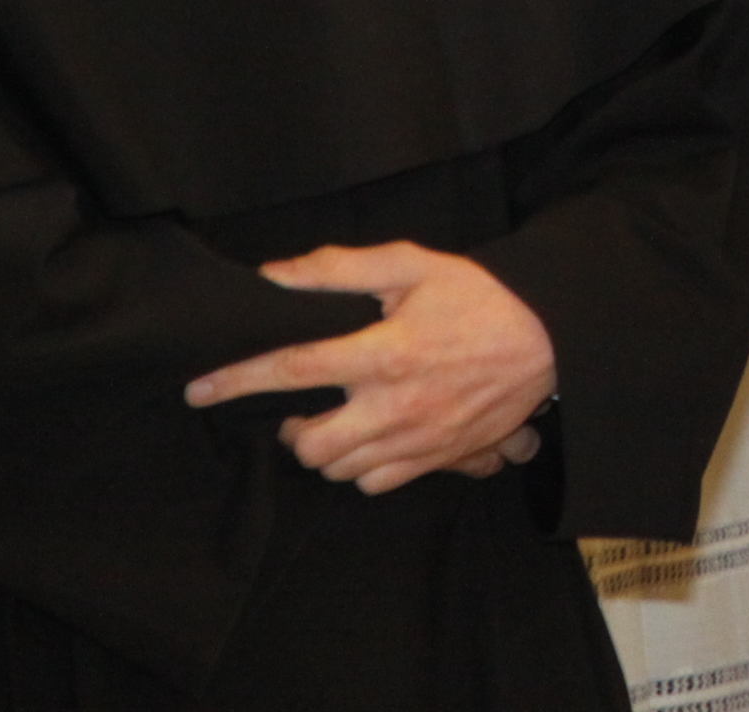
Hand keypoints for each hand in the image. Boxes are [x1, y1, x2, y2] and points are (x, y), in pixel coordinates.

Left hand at [183, 243, 557, 494]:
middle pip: (311, 444)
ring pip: (339, 469)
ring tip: (333, 422)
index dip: (237, 379)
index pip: (292, 370)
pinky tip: (370, 439)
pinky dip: (361, 468)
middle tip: (300, 408)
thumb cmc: (480, 297)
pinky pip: (375, 482)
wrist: (550, 338)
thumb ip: (340, 269)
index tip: (198, 389)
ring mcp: (417, 439)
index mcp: (384, 353)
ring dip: (324, 449)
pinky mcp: (439, 459)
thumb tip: (277, 274)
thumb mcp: (413, 265)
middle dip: (292, 429)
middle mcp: (395, 405)